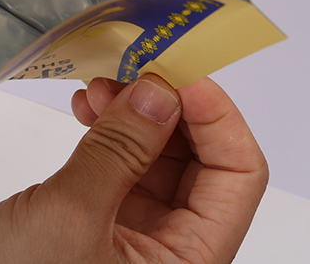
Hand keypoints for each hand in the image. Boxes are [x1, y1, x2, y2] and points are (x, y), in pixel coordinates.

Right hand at [0, 75, 266, 263]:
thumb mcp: (71, 213)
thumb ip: (121, 150)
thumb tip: (161, 91)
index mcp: (187, 263)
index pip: (238, 176)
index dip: (217, 116)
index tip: (181, 70)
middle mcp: (171, 251)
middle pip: (203, 161)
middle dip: (172, 106)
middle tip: (138, 65)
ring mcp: (136, 234)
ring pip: (161, 155)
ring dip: (138, 111)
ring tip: (102, 84)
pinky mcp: (101, 218)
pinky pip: (124, 161)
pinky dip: (111, 127)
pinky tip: (88, 106)